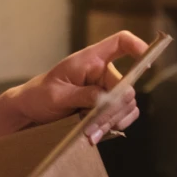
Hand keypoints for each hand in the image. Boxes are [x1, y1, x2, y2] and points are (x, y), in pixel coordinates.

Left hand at [6, 31, 148, 144]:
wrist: (31, 111)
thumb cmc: (39, 95)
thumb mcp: (57, 95)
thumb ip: (84, 95)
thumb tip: (108, 98)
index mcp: (89, 59)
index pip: (120, 42)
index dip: (137, 46)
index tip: (146, 62)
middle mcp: (102, 72)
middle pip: (127, 86)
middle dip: (114, 109)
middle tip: (94, 125)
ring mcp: (106, 89)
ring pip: (127, 105)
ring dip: (112, 120)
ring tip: (91, 132)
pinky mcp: (106, 105)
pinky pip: (123, 115)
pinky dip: (113, 125)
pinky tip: (96, 133)